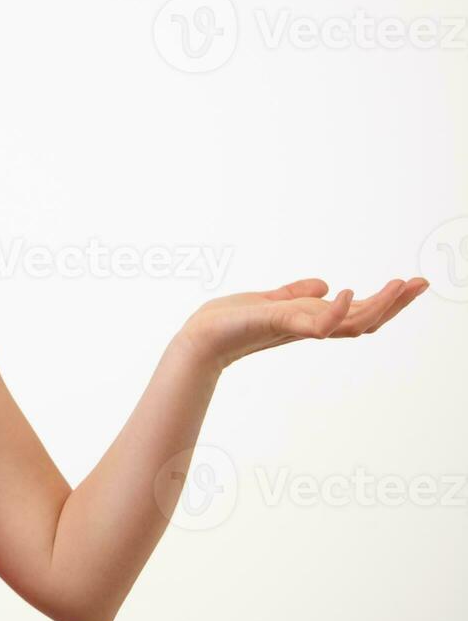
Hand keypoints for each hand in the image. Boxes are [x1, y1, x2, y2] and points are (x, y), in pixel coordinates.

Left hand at [177, 276, 428, 372]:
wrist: (200, 337)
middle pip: (365, 320)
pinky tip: (345, 292)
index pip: (358, 313)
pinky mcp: (279, 325)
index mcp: (311, 320)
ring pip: (349, 324)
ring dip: (377, 305)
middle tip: (421, 283)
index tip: (413, 283)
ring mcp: (297, 328)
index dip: (387, 301)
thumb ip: (297, 294)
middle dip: (395, 303)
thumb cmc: (230, 322)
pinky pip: (315, 323)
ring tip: (398, 285)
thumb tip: (324, 284)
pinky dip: (333, 310)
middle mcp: (309, 327)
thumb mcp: (270, 301)